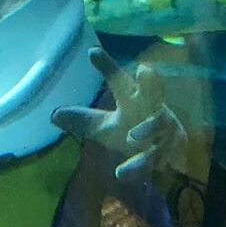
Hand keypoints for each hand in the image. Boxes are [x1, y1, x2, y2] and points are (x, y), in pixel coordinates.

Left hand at [52, 46, 184, 183]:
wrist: (163, 156)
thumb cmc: (132, 130)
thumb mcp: (106, 126)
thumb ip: (84, 120)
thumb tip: (54, 115)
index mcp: (133, 99)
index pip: (119, 80)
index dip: (107, 67)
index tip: (92, 53)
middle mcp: (151, 108)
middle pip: (153, 90)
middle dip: (151, 81)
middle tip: (146, 69)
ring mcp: (164, 128)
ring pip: (157, 124)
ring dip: (147, 129)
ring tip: (132, 137)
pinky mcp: (171, 151)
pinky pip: (155, 157)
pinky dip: (139, 166)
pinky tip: (121, 173)